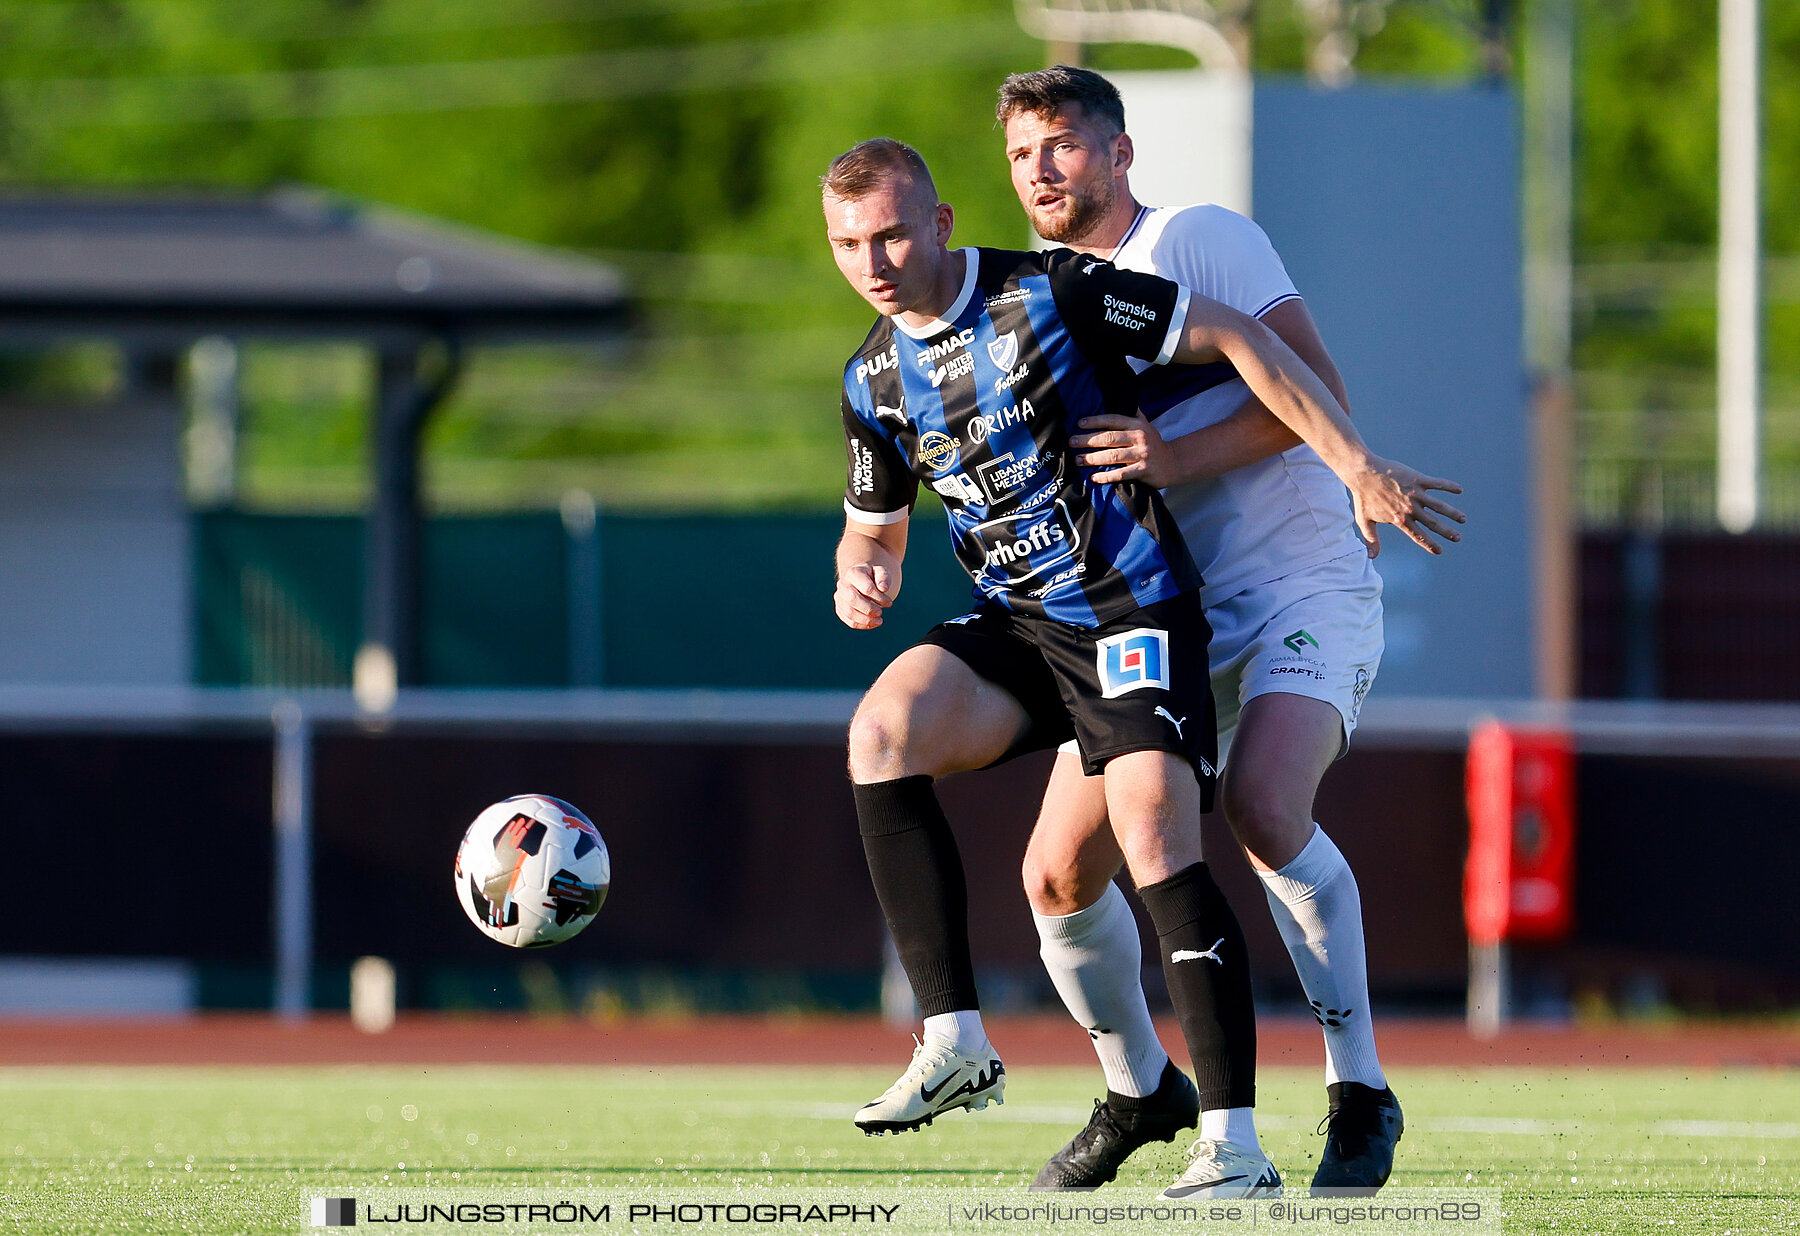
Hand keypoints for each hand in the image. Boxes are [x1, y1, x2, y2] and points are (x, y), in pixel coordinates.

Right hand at [835, 562, 895, 628]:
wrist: (861, 580)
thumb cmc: (873, 576)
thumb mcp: (881, 572)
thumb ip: (884, 577)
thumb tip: (883, 588)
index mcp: (854, 573)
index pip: (867, 588)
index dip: (880, 598)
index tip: (889, 603)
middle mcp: (843, 584)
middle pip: (853, 600)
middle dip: (870, 609)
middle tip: (881, 613)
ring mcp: (839, 597)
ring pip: (849, 612)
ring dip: (866, 620)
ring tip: (879, 621)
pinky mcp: (840, 609)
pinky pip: (848, 620)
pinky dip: (861, 625)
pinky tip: (872, 624)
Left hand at [1071, 413, 1174, 486]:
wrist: (1174, 463)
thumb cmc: (1154, 443)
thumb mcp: (1146, 425)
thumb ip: (1133, 413)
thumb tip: (1120, 396)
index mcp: (1137, 424)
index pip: (1113, 420)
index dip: (1095, 421)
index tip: (1079, 423)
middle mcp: (1139, 437)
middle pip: (1109, 438)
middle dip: (1088, 440)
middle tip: (1072, 442)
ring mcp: (1142, 454)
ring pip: (1113, 455)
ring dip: (1093, 458)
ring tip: (1078, 460)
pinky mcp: (1144, 470)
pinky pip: (1121, 473)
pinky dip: (1106, 476)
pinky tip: (1094, 477)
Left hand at [1345, 456, 1466, 555]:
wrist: (1363, 473)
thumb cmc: (1363, 497)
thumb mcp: (1364, 520)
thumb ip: (1371, 539)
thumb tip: (1371, 557)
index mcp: (1399, 519)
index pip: (1418, 536)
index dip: (1430, 544)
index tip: (1439, 551)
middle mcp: (1410, 508)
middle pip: (1433, 523)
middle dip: (1447, 532)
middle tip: (1458, 538)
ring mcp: (1415, 494)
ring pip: (1439, 505)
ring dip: (1452, 513)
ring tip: (1463, 519)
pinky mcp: (1417, 480)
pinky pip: (1437, 483)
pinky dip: (1449, 486)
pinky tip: (1459, 489)